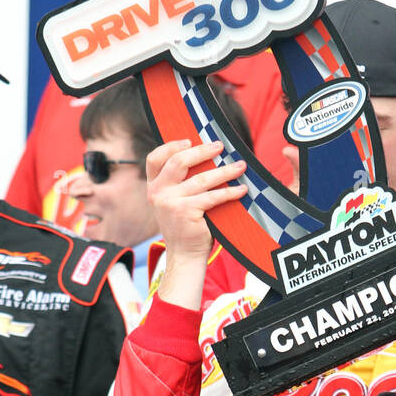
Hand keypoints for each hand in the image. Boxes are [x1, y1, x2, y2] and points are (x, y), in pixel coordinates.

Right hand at [147, 140, 247, 309]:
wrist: (184, 255)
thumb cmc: (186, 226)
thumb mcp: (174, 202)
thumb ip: (179, 183)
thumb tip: (204, 155)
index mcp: (153, 187)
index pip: (155, 159)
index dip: (171, 146)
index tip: (189, 140)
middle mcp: (158, 193)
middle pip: (179, 161)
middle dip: (202, 151)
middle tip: (220, 146)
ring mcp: (170, 202)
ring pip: (201, 179)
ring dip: (225, 171)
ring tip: (240, 166)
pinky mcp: (185, 212)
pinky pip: (212, 197)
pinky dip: (230, 192)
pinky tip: (241, 189)